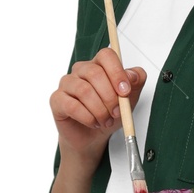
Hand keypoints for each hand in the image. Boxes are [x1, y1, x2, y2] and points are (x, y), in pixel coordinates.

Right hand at [50, 47, 146, 166]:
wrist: (93, 136)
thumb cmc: (109, 114)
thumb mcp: (130, 98)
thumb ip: (135, 83)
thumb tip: (133, 75)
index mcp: (98, 65)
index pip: (106, 56)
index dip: (117, 72)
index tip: (125, 91)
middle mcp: (81, 71)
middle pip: (95, 73)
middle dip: (110, 96)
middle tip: (117, 112)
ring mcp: (67, 84)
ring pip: (84, 90)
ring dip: (99, 110)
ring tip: (106, 120)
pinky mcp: (57, 100)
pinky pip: (72, 106)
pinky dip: (87, 118)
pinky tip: (93, 123)